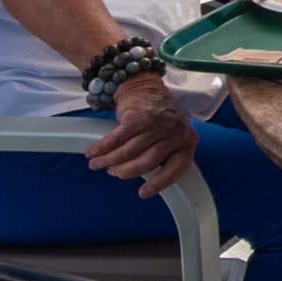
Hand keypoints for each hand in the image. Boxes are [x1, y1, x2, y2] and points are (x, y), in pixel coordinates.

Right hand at [85, 76, 197, 197]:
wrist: (145, 87)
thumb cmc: (158, 118)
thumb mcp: (169, 137)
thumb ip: (162, 155)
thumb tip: (141, 177)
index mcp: (188, 141)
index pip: (176, 169)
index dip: (159, 183)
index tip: (143, 193)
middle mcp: (175, 132)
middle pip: (147, 162)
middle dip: (126, 171)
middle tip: (113, 172)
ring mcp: (157, 124)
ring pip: (129, 152)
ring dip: (109, 160)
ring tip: (97, 164)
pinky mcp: (138, 118)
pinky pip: (116, 139)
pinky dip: (102, 147)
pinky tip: (93, 152)